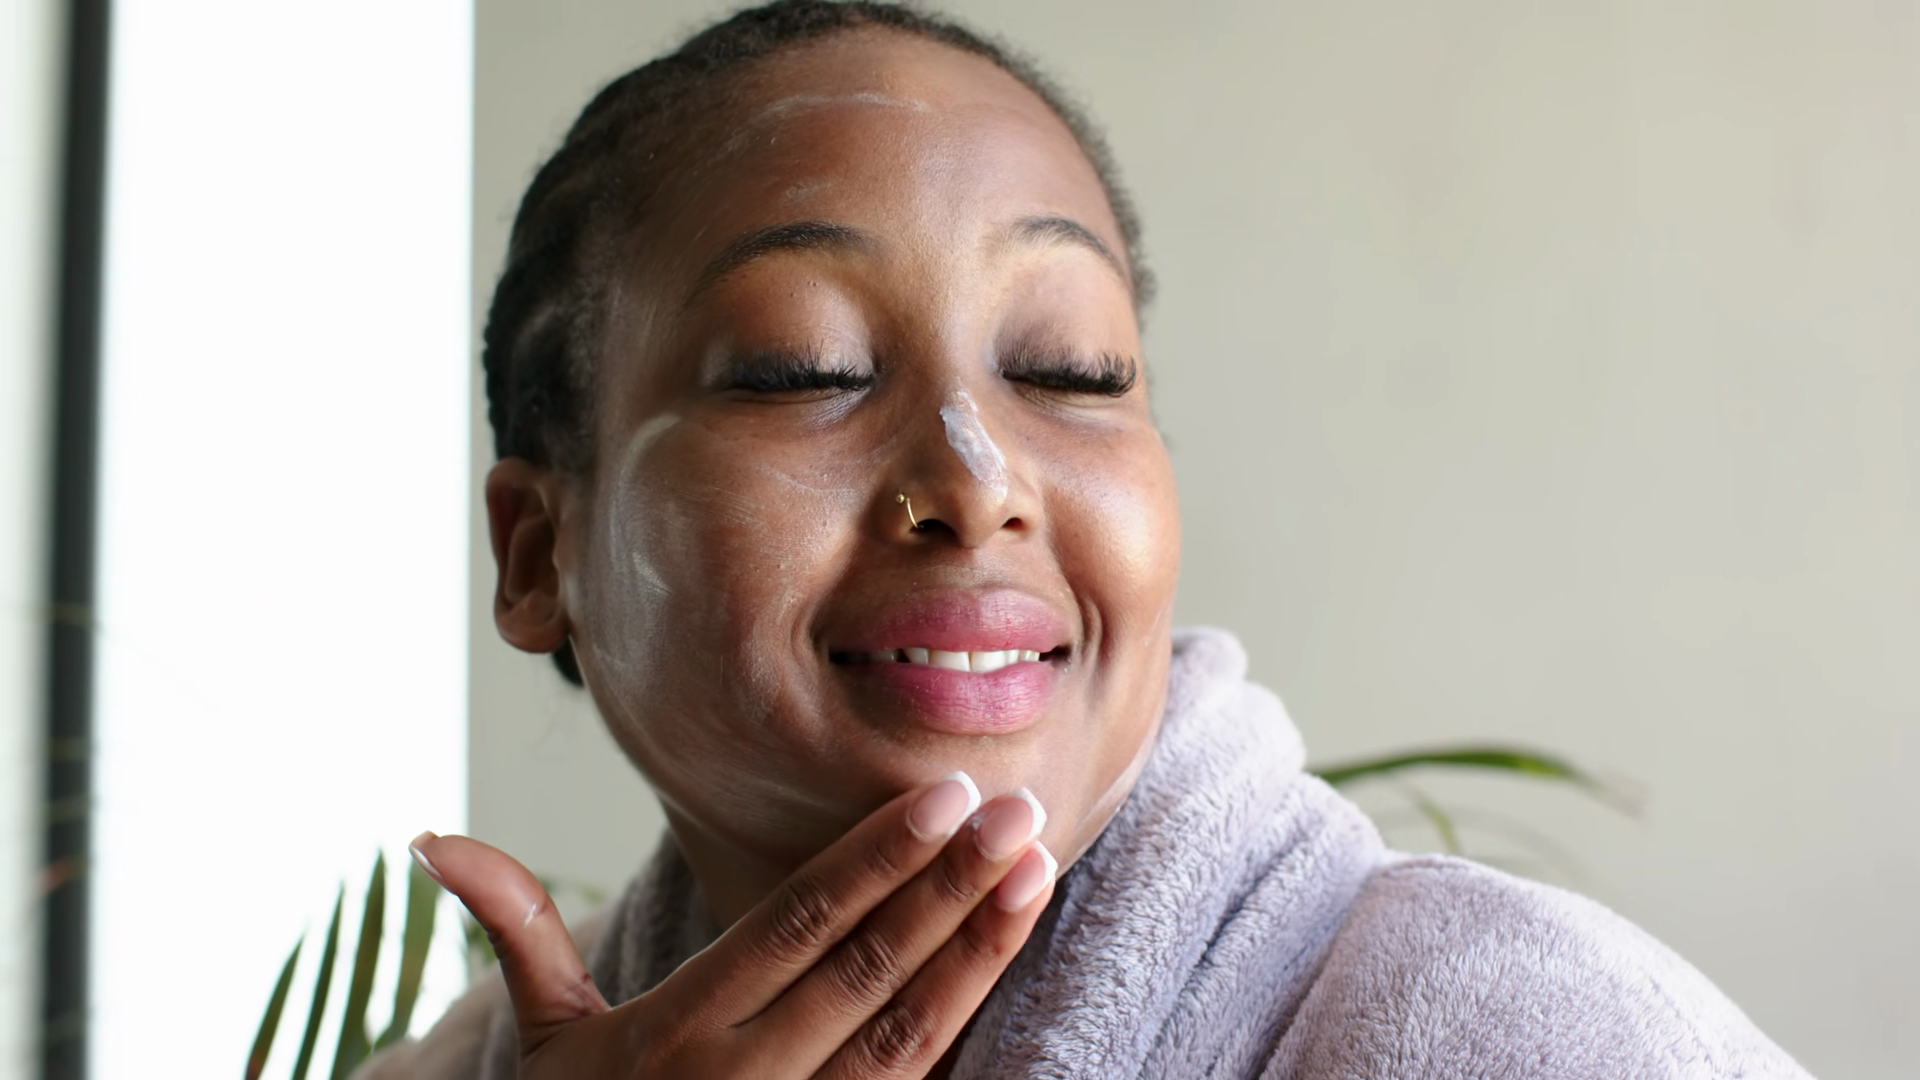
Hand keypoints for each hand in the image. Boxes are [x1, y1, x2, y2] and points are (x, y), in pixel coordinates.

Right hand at [410, 773, 1055, 1077]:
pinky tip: (1007, 978)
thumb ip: (515, 928)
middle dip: (949, 885)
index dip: (874, 857)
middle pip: (866, 968)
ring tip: (1033, 875)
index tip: (941, 793)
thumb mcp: (544, 1045)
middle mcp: (744, 1079)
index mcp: (681, 1031)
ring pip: (906, 1035)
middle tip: (1019, 809)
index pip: (798, 924)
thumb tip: (431, 837)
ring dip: (976, 952)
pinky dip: (965, 1041)